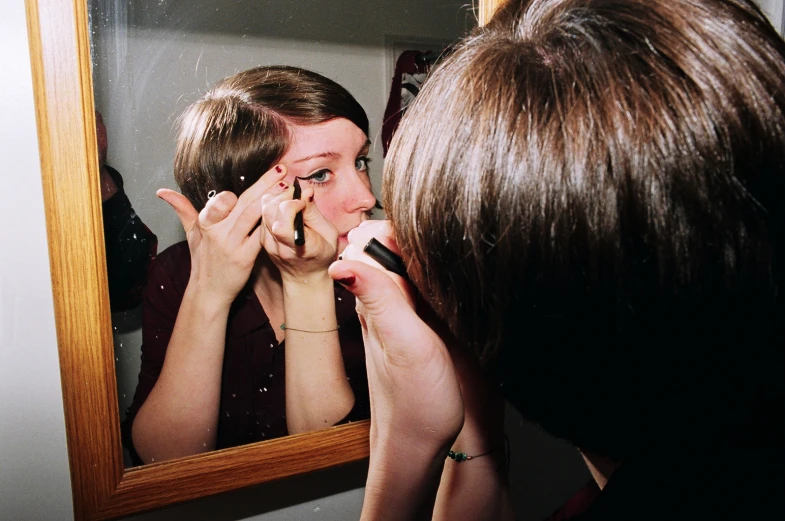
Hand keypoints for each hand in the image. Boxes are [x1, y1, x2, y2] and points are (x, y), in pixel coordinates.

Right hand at [156, 165, 286, 304]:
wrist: (209, 292)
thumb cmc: (203, 260)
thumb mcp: (191, 234)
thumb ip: (182, 209)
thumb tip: (163, 192)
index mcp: (205, 223)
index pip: (221, 200)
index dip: (237, 191)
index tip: (249, 179)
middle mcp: (217, 232)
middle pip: (243, 203)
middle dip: (263, 183)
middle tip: (281, 169)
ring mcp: (232, 245)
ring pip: (253, 216)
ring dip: (271, 199)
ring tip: (286, 186)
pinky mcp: (245, 258)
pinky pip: (261, 236)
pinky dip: (272, 224)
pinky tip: (285, 214)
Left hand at [260, 184, 338, 282]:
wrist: (305, 276)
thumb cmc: (322, 255)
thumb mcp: (329, 235)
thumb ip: (315, 213)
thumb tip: (306, 191)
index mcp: (298, 248)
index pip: (282, 224)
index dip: (292, 205)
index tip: (304, 203)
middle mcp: (278, 246)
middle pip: (268, 211)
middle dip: (283, 196)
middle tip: (296, 196)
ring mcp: (267, 243)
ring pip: (263, 209)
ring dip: (276, 198)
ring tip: (291, 200)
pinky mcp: (262, 239)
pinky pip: (261, 214)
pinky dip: (272, 205)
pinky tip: (285, 208)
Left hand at [329, 228, 463, 454]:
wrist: (420, 446)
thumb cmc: (414, 403)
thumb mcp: (402, 343)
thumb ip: (379, 298)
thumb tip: (342, 259)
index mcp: (377, 301)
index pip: (375, 242)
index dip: (398, 220)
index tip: (427, 202)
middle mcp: (384, 304)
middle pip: (390, 249)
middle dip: (410, 227)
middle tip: (444, 210)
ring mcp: (401, 316)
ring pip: (406, 267)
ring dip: (421, 248)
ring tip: (448, 231)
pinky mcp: (418, 329)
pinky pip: (421, 288)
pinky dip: (433, 273)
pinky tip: (450, 272)